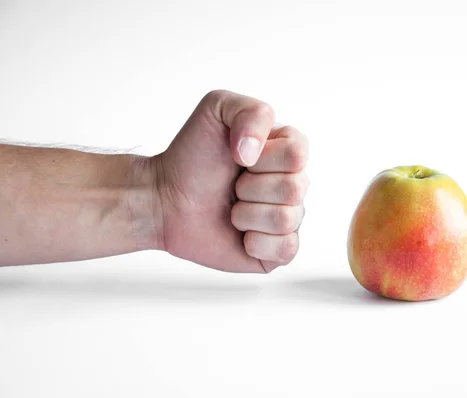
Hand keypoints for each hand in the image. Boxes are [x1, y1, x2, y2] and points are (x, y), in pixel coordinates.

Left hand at [153, 90, 308, 272]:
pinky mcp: (276, 250)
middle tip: (231, 186)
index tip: (237, 156)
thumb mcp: (217, 108)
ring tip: (231, 209)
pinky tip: (240, 234)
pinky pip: (286, 248)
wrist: (165, 198)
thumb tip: (255, 152)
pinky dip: (256, 242)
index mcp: (286, 151)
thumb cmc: (192, 155)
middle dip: (251, 187)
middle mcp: (292, 184)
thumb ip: (252, 112)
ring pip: (287, 219)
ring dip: (247, 214)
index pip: (298, 153)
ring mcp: (287, 218)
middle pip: (295, 188)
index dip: (264, 157)